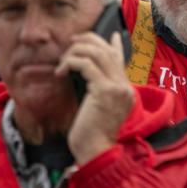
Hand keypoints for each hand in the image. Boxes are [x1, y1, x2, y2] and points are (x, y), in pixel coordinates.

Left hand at [57, 32, 134, 164]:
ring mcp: (117, 87)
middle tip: (70, 43)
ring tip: (62, 62)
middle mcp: (125, 86)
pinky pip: (86, 65)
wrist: (96, 152)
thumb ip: (99, 89)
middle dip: (87, 41)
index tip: (111, 35)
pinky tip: (61, 72)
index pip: (121, 59)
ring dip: (75, 53)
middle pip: (107, 50)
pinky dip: (71, 62)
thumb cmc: (92, 135)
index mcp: (125, 90)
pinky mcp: (104, 90)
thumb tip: (90, 73)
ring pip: (96, 53)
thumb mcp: (98, 108)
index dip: (114, 45)